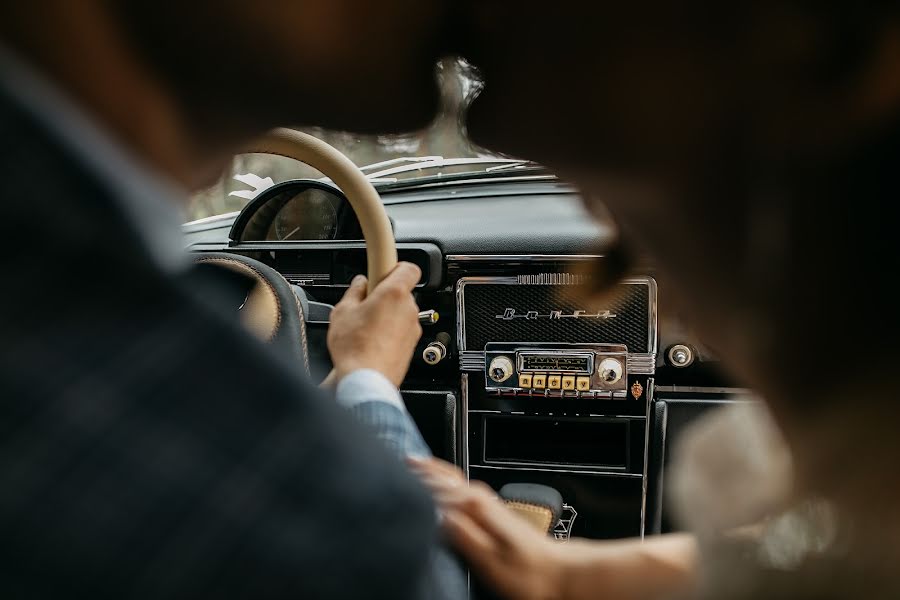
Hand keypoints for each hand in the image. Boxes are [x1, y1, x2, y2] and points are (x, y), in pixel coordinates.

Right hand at [327, 262, 422, 386]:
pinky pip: (402, 331)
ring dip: (388, 316)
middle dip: (386, 295)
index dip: (396, 266)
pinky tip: (372, 341)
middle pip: (402, 292)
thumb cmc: (355, 348)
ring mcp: (412, 328)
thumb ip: (353, 292)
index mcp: (394, 293)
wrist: (366, 380)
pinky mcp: (412, 346)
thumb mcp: (343, 312)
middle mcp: (409, 309)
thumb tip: (359, 284)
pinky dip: (391, 333)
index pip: (408, 267)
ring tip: (366, 327)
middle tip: (366, 304)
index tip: (382, 270)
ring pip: (401, 313)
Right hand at [408, 458, 569, 599]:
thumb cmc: (526, 573)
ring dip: (431, 470)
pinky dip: (444, 479)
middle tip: (393, 460)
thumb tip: (434, 514)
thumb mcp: (488, 558)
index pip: (435, 487)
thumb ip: (461, 532)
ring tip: (410, 463)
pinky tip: (440, 483)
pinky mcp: (490, 510)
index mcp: (476, 505)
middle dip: (419, 468)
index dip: (412, 482)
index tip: (391, 476)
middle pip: (443, 476)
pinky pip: (459, 486)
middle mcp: (481, 498)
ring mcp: (487, 502)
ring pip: (452, 478)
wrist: (558, 573)